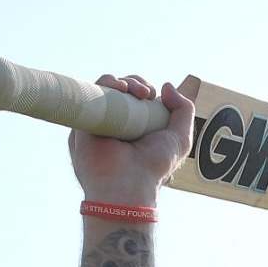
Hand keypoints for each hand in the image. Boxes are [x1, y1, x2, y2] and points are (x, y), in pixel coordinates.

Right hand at [69, 75, 196, 203]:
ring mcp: (100, 123)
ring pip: (107, 89)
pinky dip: (105, 83)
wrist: (127, 184)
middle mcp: (117, 125)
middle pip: (122, 90)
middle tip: (145, 94)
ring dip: (123, 82)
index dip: (145, 88)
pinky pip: (90, 93)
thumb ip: (183, 110)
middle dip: (136, 83)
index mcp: (136, 128)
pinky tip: (118, 88)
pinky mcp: (84, 122)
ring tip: (132, 91)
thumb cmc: (154, 167)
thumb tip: (166, 86)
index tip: (153, 95)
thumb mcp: (180, 138)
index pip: (137, 97)